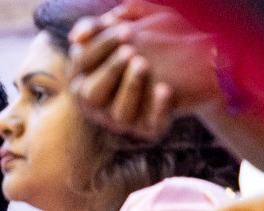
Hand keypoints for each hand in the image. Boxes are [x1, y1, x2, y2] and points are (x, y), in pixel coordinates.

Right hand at [69, 2, 218, 138]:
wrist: (186, 67)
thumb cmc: (146, 42)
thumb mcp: (123, 29)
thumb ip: (97, 27)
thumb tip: (76, 37)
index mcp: (85, 78)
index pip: (82, 64)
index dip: (101, 47)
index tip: (126, 31)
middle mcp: (97, 104)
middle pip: (91, 93)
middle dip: (110, 71)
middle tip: (129, 52)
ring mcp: (121, 120)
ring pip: (120, 112)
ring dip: (130, 87)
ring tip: (143, 64)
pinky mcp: (148, 129)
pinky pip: (151, 123)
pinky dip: (158, 107)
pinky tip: (165, 88)